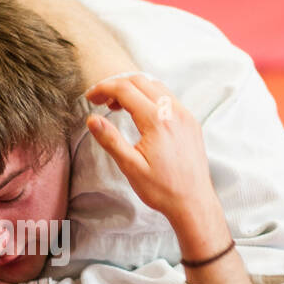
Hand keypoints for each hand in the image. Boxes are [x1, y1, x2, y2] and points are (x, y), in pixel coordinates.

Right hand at [85, 74, 228, 251]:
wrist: (193, 202)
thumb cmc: (162, 189)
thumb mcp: (130, 167)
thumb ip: (110, 139)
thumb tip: (91, 119)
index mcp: (157, 120)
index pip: (125, 89)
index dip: (104, 88)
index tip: (90, 97)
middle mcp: (174, 111)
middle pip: (140, 81)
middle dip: (116, 85)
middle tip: (100, 99)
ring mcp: (185, 115)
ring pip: (155, 86)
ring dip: (133, 89)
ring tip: (116, 106)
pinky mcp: (191, 122)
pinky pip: (168, 97)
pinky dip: (149, 96)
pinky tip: (140, 113)